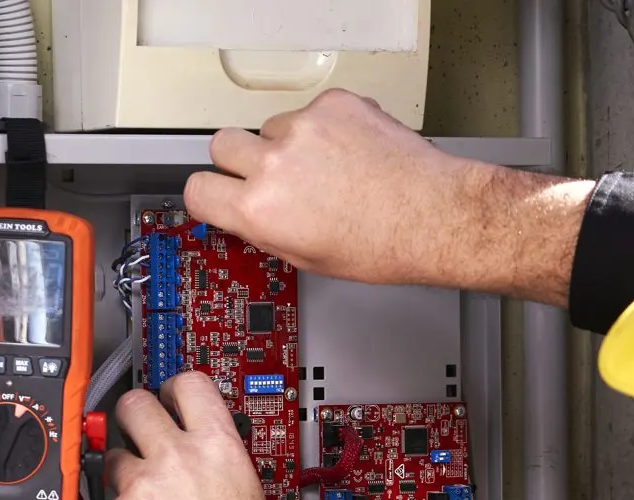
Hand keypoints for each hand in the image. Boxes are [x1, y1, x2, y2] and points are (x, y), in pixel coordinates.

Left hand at [103, 374, 330, 499]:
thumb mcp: (248, 489)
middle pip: (134, 405)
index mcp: (218, 447)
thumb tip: (196, 442)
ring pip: (113, 457)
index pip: (187, 384)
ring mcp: (140, 489)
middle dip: (133, 414)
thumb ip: (216, 457)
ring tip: (148, 499)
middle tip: (137, 429)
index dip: (175, 388)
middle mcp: (177, 459)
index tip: (169, 396)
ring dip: (125, 471)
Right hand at [185, 89, 593, 303]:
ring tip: (328, 172)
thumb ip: (267, 232)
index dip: (210, 197)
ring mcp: (304, 128)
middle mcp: (274, 165)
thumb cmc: (386, 246)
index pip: (197, 190)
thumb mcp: (310, 260)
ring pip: (271, 126)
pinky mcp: (334, 105)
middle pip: (222, 145)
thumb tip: (247, 218)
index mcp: (260, 211)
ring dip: (289, 145)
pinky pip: (311, 111)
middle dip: (241, 163)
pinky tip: (351, 155)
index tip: (219, 196)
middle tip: (273, 179)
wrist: (435, 216)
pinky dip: (326, 129)